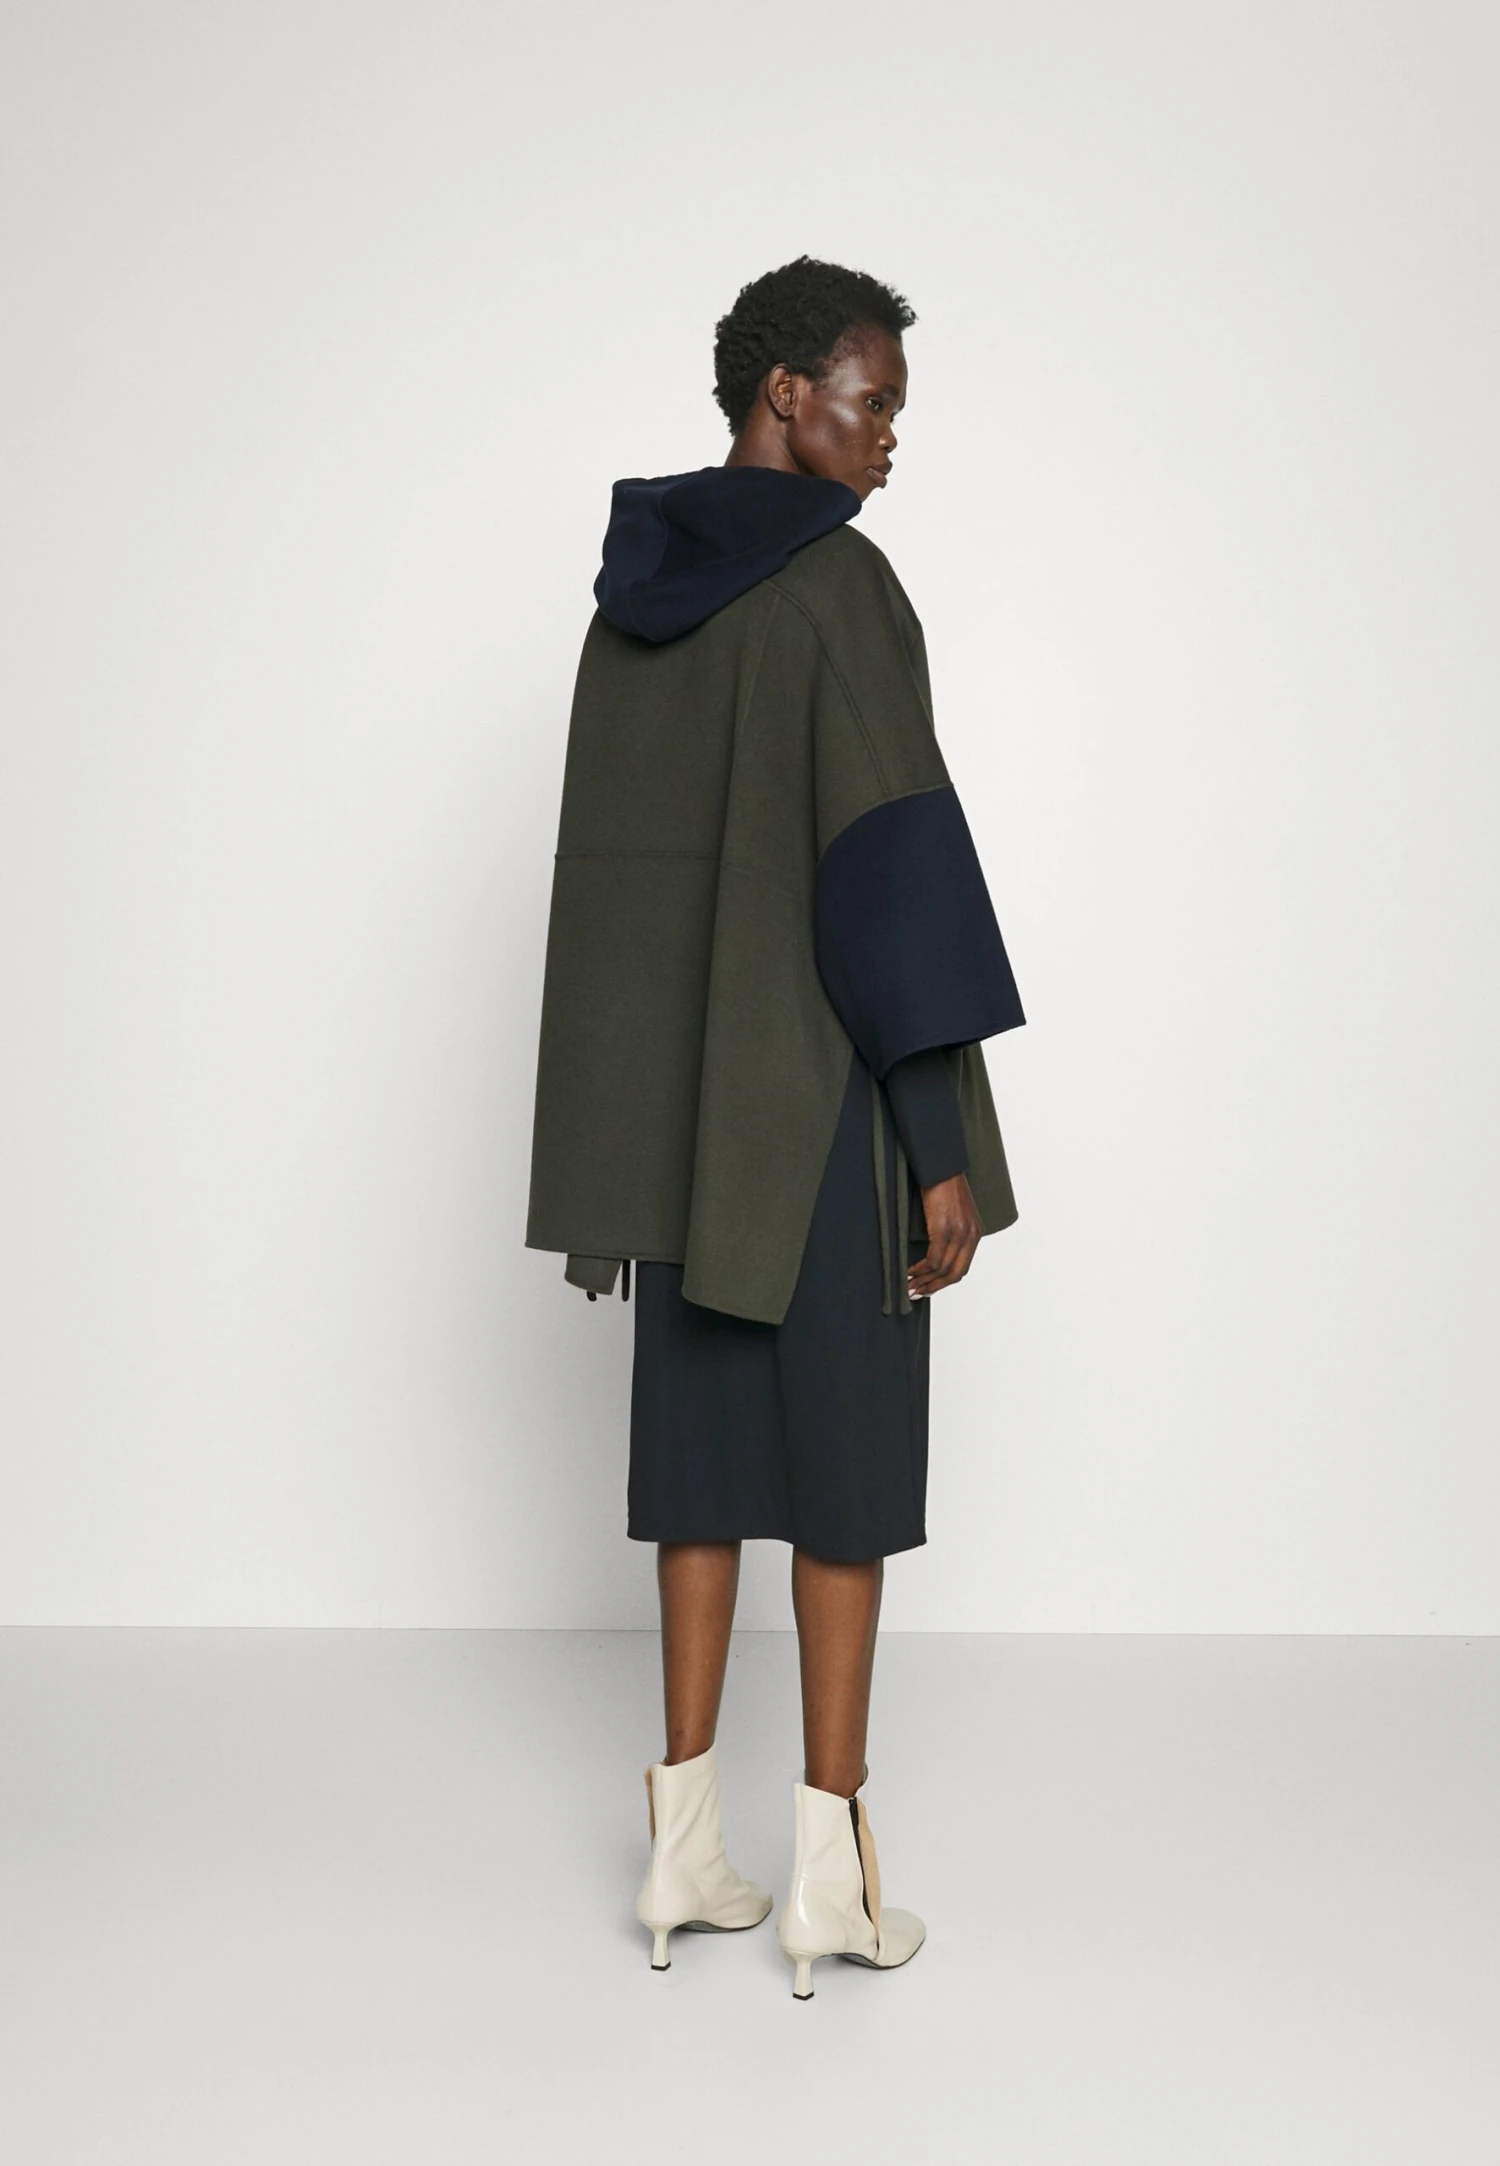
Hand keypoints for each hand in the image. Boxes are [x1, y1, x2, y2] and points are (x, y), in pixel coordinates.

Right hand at [906, 1171, 981, 1298]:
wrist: (940, 1166)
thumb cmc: (942, 1185)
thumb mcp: (953, 1213)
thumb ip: (950, 1232)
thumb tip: (935, 1252)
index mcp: (975, 1233)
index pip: (962, 1267)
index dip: (944, 1282)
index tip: (929, 1287)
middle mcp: (970, 1235)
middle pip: (955, 1274)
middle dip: (934, 1287)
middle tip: (916, 1293)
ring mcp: (958, 1233)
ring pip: (943, 1269)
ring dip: (924, 1281)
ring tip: (909, 1286)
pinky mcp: (944, 1228)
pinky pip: (934, 1259)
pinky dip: (921, 1269)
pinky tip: (910, 1271)